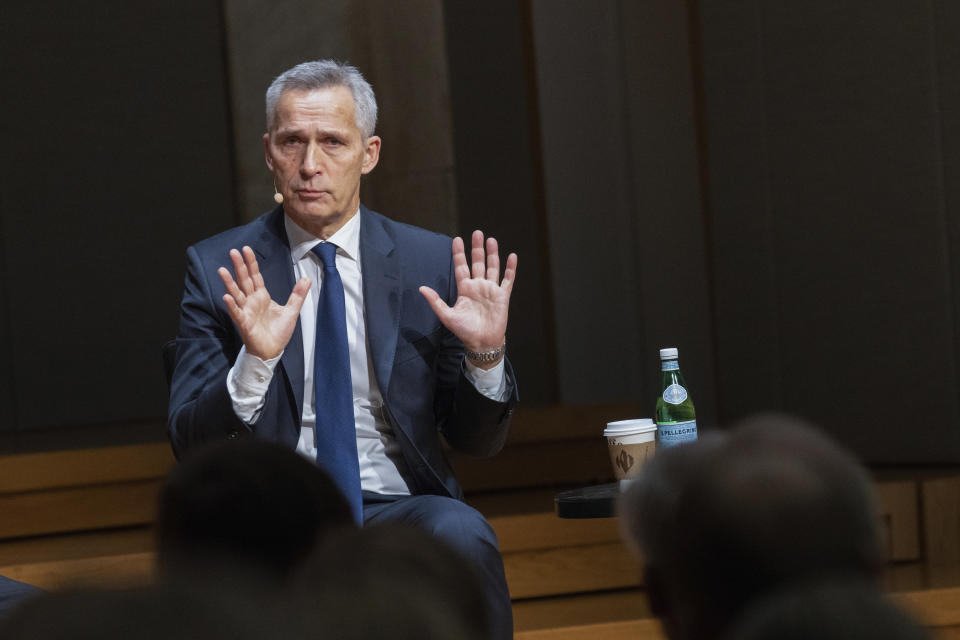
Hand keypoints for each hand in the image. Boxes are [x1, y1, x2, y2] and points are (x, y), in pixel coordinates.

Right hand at [218, 246, 310, 359]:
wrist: (272, 351)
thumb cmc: (278, 333)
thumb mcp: (291, 311)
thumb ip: (297, 295)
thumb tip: (306, 279)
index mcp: (262, 296)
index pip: (255, 276)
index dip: (251, 263)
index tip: (246, 249)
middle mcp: (252, 301)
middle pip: (244, 280)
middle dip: (239, 266)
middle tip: (233, 252)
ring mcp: (246, 311)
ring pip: (236, 294)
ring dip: (229, 283)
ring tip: (222, 270)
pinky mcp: (244, 324)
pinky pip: (237, 313)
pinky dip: (232, 306)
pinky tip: (227, 297)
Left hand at [419, 230, 517, 368]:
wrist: (482, 342)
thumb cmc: (464, 331)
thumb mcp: (447, 316)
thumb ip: (435, 301)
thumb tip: (421, 288)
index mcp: (465, 289)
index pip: (461, 267)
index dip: (459, 253)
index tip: (457, 239)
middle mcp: (478, 286)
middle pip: (478, 262)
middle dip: (477, 248)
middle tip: (477, 232)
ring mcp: (491, 290)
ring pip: (492, 267)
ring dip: (492, 254)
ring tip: (491, 240)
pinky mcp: (503, 296)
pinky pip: (508, 279)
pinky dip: (510, 268)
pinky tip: (511, 256)